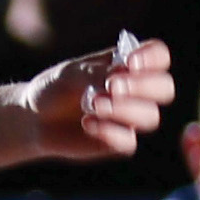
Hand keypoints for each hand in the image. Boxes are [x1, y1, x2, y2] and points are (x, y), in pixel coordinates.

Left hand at [14, 31, 173, 160]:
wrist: (34, 118)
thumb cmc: (55, 88)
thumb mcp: (70, 74)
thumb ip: (97, 73)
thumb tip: (122, 75)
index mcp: (128, 65)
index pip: (159, 56)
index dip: (152, 58)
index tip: (131, 62)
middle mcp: (136, 92)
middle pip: (165, 88)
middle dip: (144, 86)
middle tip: (113, 86)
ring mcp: (130, 118)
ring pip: (151, 116)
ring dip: (125, 109)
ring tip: (94, 104)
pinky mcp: (119, 142)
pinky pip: (129, 141)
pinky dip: (110, 132)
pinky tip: (87, 123)